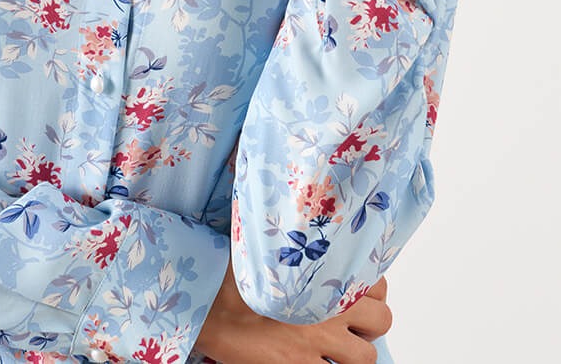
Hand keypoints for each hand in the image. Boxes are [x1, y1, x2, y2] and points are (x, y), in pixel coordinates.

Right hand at [194, 259, 391, 362]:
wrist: (208, 305)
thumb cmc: (232, 274)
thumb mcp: (269, 251)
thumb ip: (296, 249)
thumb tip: (303, 238)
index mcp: (325, 273)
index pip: (378, 284)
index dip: (372, 292)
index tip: (359, 296)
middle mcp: (330, 308)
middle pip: (381, 321)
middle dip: (370, 326)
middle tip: (351, 327)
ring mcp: (318, 342)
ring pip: (367, 357)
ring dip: (355, 355)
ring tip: (336, 351)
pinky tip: (313, 362)